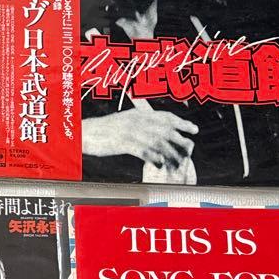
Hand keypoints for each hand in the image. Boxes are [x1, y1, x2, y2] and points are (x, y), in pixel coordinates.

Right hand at [82, 107, 197, 167]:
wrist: (83, 132)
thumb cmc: (102, 129)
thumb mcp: (123, 121)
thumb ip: (139, 122)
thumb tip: (155, 127)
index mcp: (139, 114)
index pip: (167, 116)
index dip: (183, 123)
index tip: (195, 129)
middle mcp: (138, 121)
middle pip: (166, 130)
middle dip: (181, 140)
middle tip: (189, 149)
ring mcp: (131, 132)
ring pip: (158, 144)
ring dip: (170, 154)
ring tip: (176, 163)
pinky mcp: (124, 143)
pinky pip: (144, 152)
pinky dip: (154, 159)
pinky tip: (159, 165)